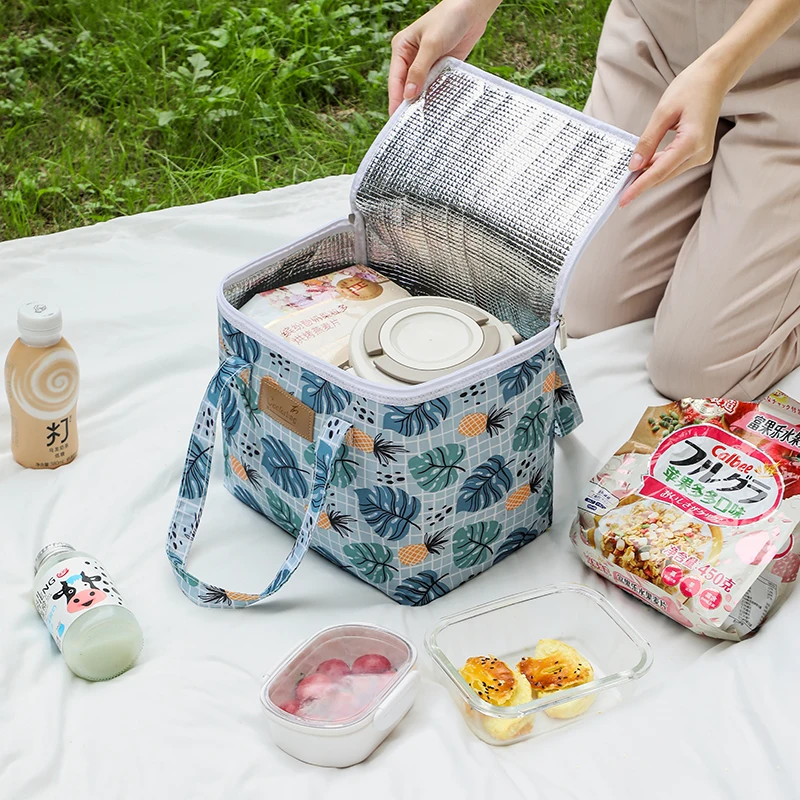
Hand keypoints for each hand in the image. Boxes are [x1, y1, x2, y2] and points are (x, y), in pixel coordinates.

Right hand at [389, 0, 499, 114]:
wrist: (473, 10)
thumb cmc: (449, 19)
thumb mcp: (431, 44)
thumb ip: (420, 70)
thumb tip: (409, 95)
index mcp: (402, 49)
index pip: (395, 79)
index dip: (395, 99)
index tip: (396, 118)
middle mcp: (412, 59)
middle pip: (407, 87)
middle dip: (409, 105)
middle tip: (410, 126)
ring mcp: (427, 65)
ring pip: (422, 90)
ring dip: (423, 104)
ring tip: (423, 124)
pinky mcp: (441, 69)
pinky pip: (436, 88)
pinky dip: (437, 98)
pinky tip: (437, 112)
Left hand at [619, 58, 728, 206]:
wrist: (714, 78)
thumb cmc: (690, 88)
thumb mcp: (663, 112)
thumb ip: (648, 141)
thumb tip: (634, 166)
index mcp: (692, 142)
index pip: (659, 171)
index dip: (639, 187)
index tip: (623, 200)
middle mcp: (700, 152)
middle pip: (664, 175)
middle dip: (641, 184)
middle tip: (619, 193)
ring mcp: (701, 154)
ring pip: (668, 172)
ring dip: (648, 176)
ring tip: (627, 182)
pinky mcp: (699, 153)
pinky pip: (673, 165)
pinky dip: (658, 167)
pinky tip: (643, 168)